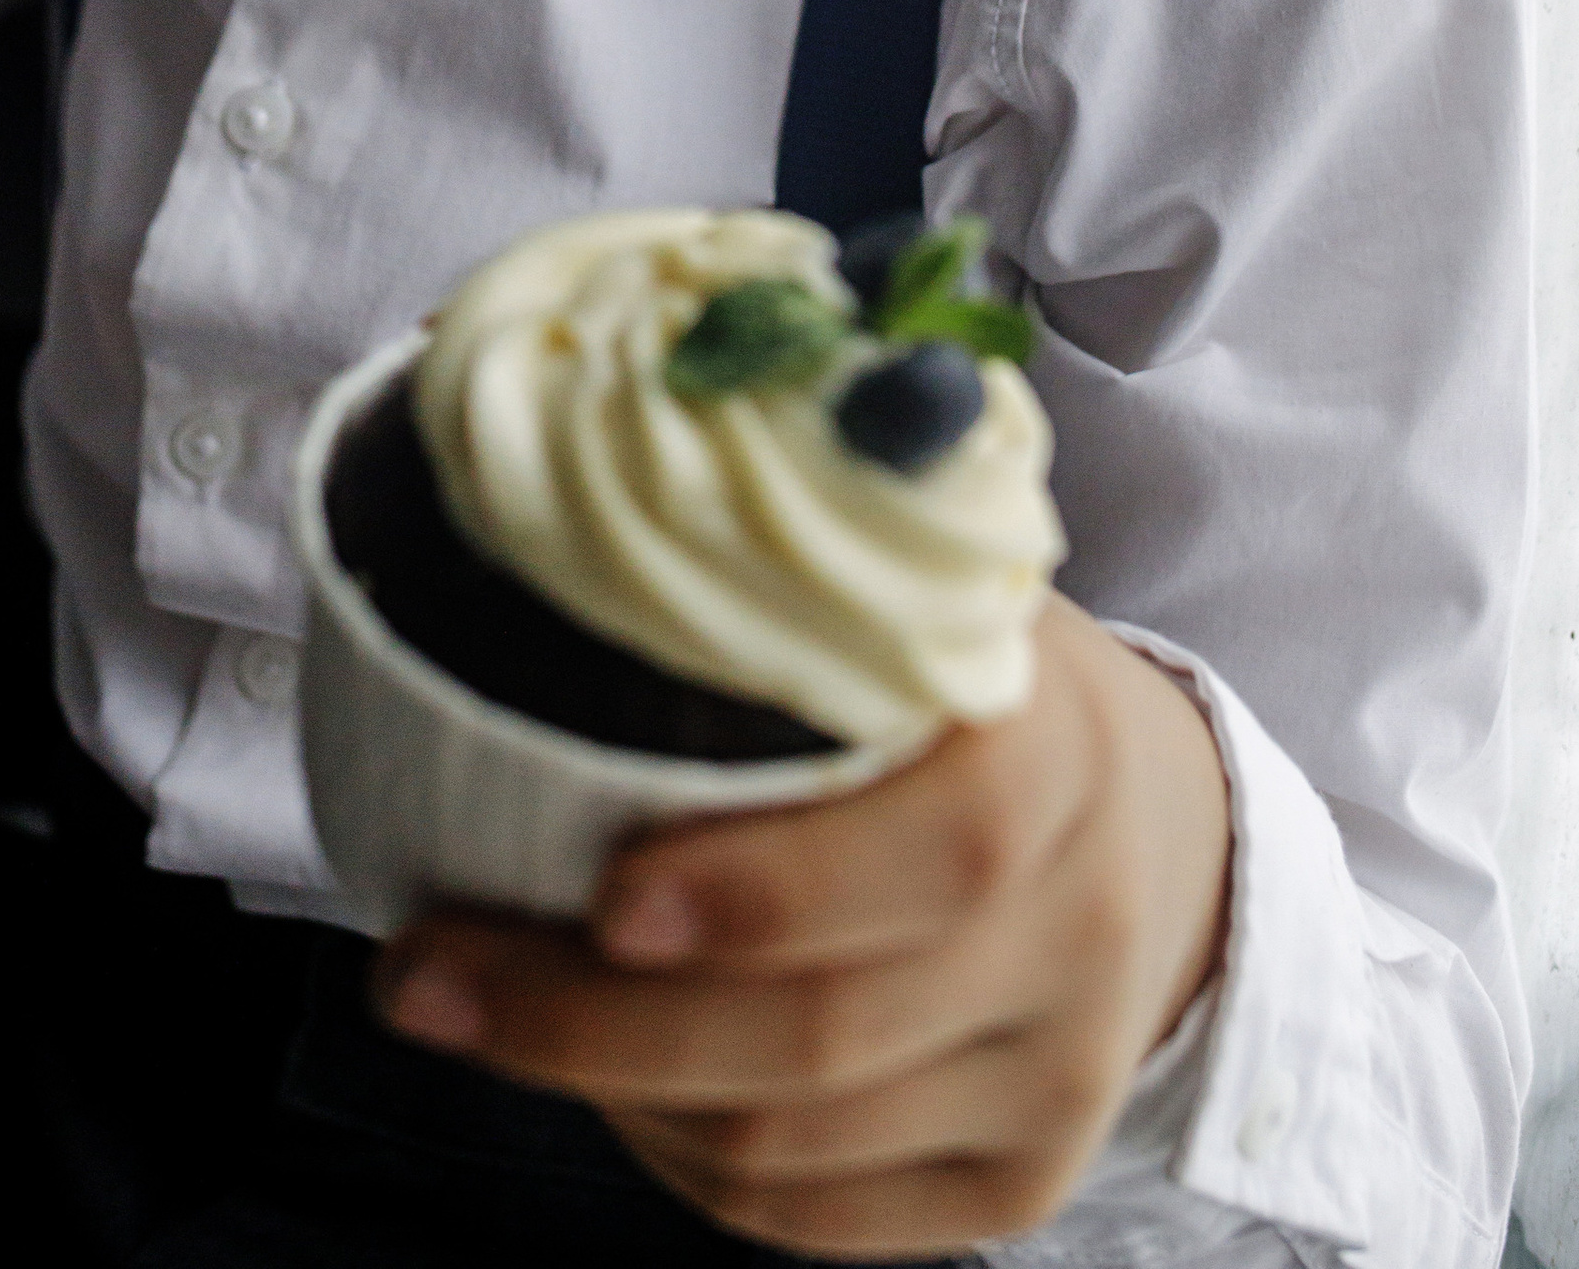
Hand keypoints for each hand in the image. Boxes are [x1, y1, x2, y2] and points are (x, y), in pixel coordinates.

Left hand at [376, 593, 1231, 1258]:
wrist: (1157, 827)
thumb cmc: (968, 675)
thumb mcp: (916, 572)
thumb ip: (767, 523)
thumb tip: (513, 393)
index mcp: (1057, 754)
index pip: (946, 851)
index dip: (768, 888)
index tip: (603, 891)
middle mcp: (1078, 934)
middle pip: (819, 1034)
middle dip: (584, 1021)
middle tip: (420, 971)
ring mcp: (1052, 1079)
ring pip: (790, 1147)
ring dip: (604, 1093)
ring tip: (476, 1008)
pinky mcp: (1012, 1184)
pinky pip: (807, 1220)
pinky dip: (678, 1160)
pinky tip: (601, 1082)